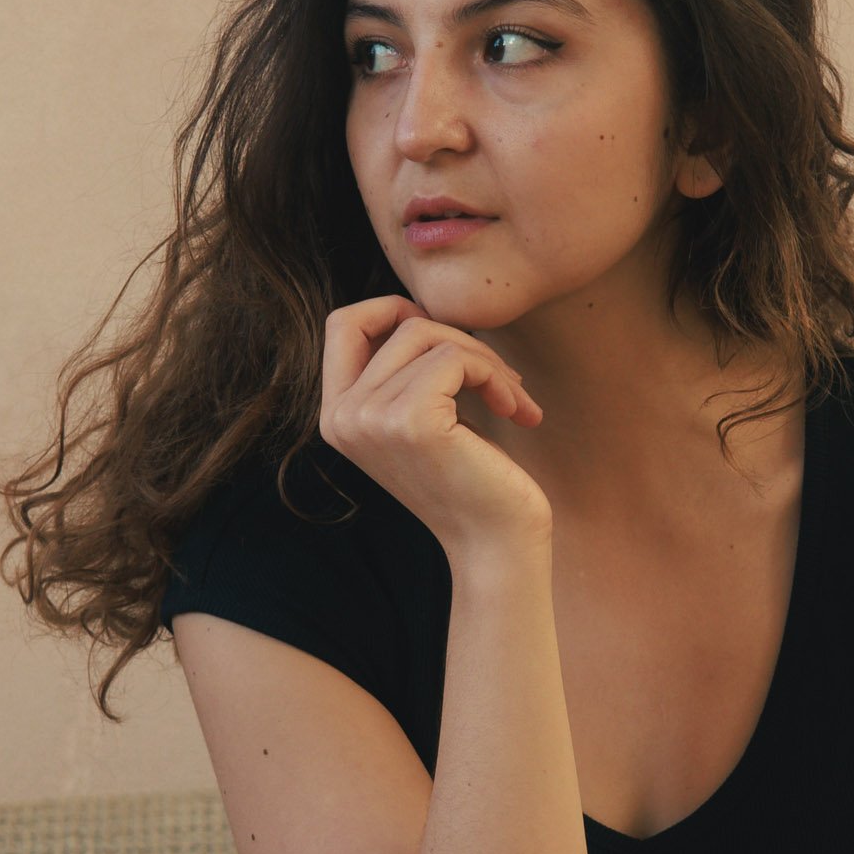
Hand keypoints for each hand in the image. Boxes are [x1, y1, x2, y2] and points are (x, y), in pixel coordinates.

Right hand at [320, 295, 553, 558]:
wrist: (497, 545)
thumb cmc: (472, 480)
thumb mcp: (423, 419)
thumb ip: (404, 372)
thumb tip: (416, 308)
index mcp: (337, 417)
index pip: (342, 323)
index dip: (393, 310)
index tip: (447, 342)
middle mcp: (342, 417)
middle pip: (399, 324)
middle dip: (461, 340)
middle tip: (502, 381)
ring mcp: (370, 418)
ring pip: (431, 336)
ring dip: (487, 362)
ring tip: (513, 399)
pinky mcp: (411, 421)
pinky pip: (455, 357)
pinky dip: (494, 375)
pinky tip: (516, 410)